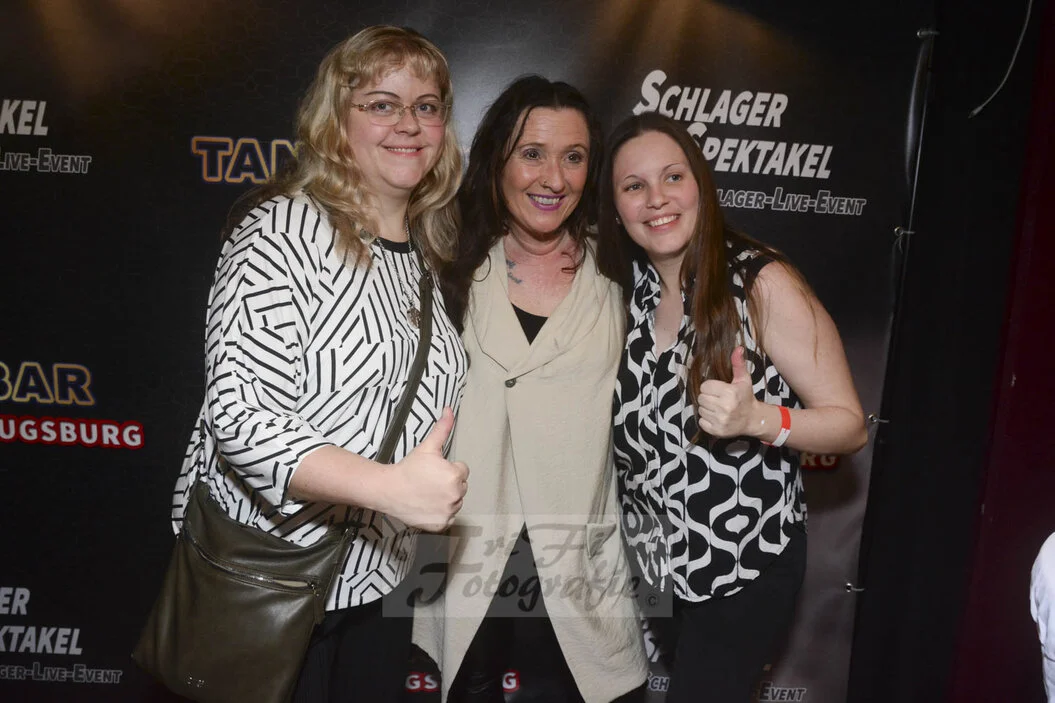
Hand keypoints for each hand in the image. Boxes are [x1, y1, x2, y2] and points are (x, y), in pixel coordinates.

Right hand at [382, 407, 468, 531]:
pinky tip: (427, 505)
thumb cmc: (408, 468)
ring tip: (427, 493)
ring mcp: (449, 511)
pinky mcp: (442, 525)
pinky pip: (449, 517)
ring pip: (455, 502)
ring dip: (446, 498)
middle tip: (429, 482)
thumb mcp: (427, 447)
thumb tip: (449, 409)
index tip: (433, 471)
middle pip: (460, 487)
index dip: (448, 469)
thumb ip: (442, 428)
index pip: (462, 471)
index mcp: (455, 475)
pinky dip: (440, 513)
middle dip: (448, 483)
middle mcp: (455, 495)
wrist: (388, 490)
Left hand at [697, 347, 757, 437]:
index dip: (710, 387)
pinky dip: (706, 420)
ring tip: (718, 408)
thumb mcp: (743, 379)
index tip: (718, 390)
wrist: (753, 419)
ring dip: (707, 408)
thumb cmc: (746, 397)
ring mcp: (720, 420)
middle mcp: (725, 407)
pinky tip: (716, 417)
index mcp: (730, 393)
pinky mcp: (717, 431)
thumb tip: (737, 348)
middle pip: (701, 398)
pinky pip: (701, 422)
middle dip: (707, 397)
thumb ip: (738, 363)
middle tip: (717, 399)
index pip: (704, 386)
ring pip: (700, 410)